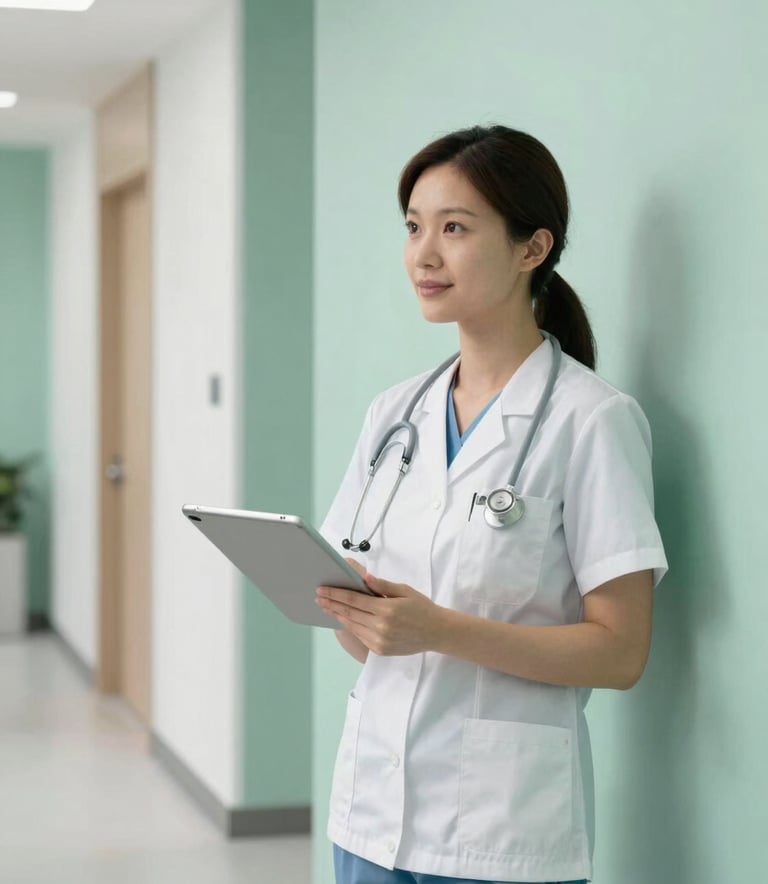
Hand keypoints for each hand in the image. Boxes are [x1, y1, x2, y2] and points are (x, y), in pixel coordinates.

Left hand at [316, 562, 444, 655]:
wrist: (437, 632)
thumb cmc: (422, 608)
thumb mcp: (405, 591)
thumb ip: (383, 585)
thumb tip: (364, 578)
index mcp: (387, 609)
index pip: (354, 600)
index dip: (336, 594)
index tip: (322, 589)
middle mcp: (381, 627)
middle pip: (349, 613)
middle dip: (332, 604)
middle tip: (318, 597)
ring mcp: (379, 641)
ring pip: (352, 626)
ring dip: (338, 615)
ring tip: (326, 607)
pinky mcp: (380, 650)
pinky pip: (360, 635)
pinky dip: (350, 626)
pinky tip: (343, 618)